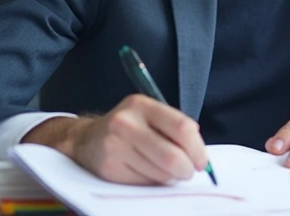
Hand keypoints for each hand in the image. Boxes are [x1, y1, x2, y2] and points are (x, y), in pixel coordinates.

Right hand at [21, 94, 208, 184]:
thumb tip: (200, 155)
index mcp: (141, 105)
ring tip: (166, 170)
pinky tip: (147, 172)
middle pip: (172, 156)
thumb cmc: (130, 128)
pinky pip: (145, 183)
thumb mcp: (150, 116)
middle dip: (187, 169)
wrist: (87, 139)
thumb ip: (175, 128)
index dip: (197, 149)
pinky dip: (153, 182)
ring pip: (160, 174)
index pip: (181, 127)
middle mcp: (126, 123)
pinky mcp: (109, 168)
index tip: (202, 160)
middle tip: (188, 172)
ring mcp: (115, 146)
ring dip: (170, 177)